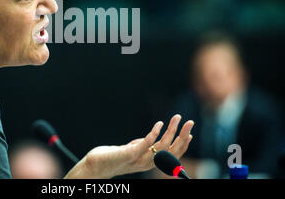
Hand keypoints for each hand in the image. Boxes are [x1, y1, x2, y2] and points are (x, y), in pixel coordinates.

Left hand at [64, 115, 193, 178]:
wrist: (94, 167)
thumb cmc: (111, 159)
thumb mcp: (130, 150)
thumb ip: (140, 145)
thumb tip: (150, 138)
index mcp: (148, 162)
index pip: (171, 155)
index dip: (182, 145)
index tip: (190, 133)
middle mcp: (146, 163)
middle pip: (171, 151)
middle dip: (182, 136)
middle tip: (190, 122)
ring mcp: (138, 159)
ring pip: (161, 147)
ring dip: (172, 131)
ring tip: (177, 118)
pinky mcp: (129, 154)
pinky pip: (145, 144)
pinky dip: (153, 133)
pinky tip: (159, 123)